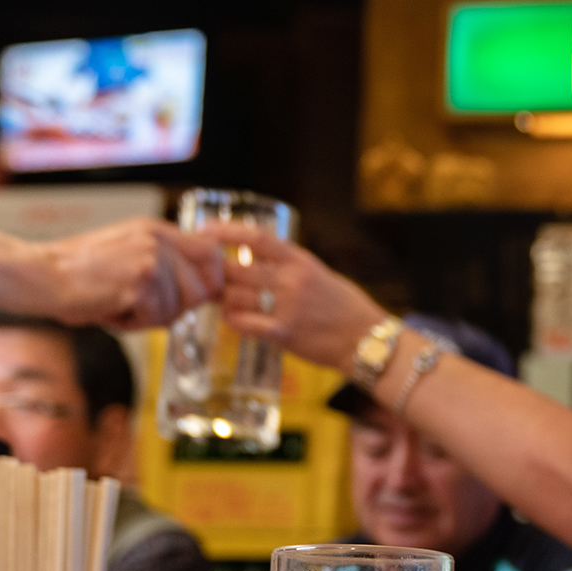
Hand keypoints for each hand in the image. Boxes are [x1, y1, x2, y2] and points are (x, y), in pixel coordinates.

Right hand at [38, 217, 220, 328]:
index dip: (212, 282)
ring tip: (116, 305)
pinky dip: (131, 324)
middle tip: (141, 309)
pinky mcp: (140, 280)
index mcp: (156, 229)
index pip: (211, 253)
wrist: (40, 276)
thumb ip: (164, 266)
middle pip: (201, 289)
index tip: (201, 299)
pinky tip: (109, 309)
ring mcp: (151, 258)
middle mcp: (158, 239)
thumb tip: (205, 292)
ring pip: (177, 309)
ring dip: (148, 319)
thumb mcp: (127, 256)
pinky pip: (155, 318)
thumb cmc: (79, 275)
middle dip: (176, 310)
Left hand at [204, 225, 386, 369]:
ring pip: (235, 297)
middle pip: (235, 269)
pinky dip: (232, 319)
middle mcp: (291, 280)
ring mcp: (286, 307)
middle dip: (215, 274)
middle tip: (206, 277)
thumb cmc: (345, 307)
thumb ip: (289, 266)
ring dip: (223, 299)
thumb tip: (256, 257)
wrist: (366, 339)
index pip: (256, 238)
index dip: (226, 232)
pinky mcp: (283, 333)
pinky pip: (243, 323)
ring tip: (221, 300)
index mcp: (300, 260)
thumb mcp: (320, 273)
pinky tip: (233, 318)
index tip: (205, 231)